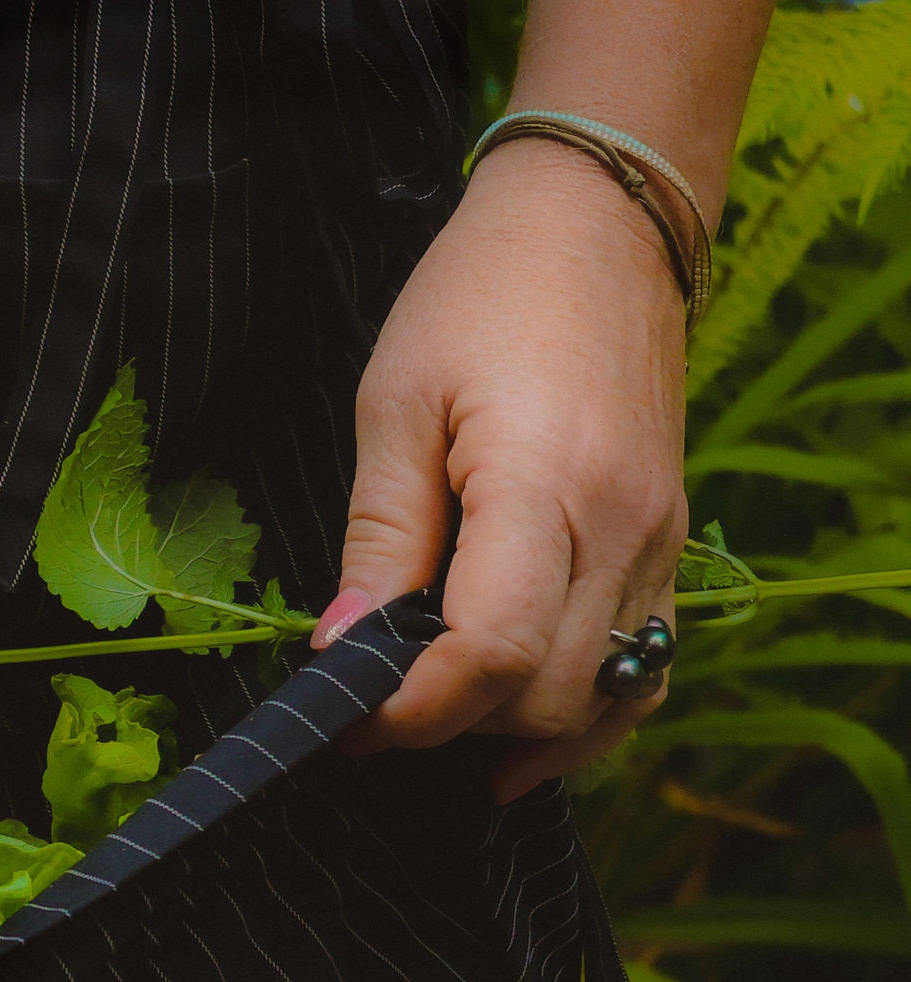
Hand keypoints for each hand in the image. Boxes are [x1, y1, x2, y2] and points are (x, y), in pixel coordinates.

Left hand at [315, 141, 688, 801]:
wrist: (599, 223)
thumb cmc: (480, 298)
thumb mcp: (396, 404)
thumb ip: (380, 535)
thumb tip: (342, 648)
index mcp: (546, 485)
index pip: (494, 652)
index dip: (413, 709)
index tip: (346, 715)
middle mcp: (623, 527)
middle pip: (549, 693)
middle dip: (452, 725)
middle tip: (372, 707)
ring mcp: (659, 542)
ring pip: (605, 697)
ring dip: (514, 730)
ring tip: (436, 721)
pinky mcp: (669, 545)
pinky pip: (645, 667)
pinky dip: (585, 712)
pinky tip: (517, 730)